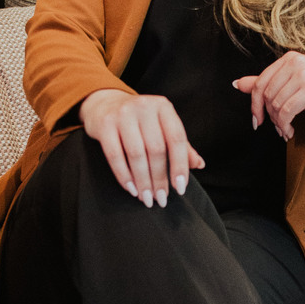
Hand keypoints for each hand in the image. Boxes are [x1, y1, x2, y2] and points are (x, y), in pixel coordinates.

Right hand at [78, 90, 204, 207]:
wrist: (105, 104)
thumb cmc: (140, 121)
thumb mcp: (162, 126)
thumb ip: (181, 145)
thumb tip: (199, 164)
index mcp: (164, 107)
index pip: (176, 139)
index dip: (180, 166)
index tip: (181, 188)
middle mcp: (144, 107)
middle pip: (156, 149)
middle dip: (159, 178)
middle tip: (161, 199)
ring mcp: (123, 114)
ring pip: (136, 154)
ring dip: (143, 181)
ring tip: (146, 198)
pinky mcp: (105, 124)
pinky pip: (115, 155)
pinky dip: (124, 176)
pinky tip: (131, 189)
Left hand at [233, 52, 304, 141]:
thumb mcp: (290, 86)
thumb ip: (265, 84)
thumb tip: (238, 84)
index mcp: (288, 59)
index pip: (260, 82)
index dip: (254, 105)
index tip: (257, 120)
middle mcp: (295, 62)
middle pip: (267, 94)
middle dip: (269, 116)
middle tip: (277, 128)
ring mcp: (303, 74)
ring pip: (276, 104)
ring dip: (279, 123)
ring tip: (285, 130)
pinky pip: (287, 111)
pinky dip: (285, 124)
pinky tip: (290, 130)